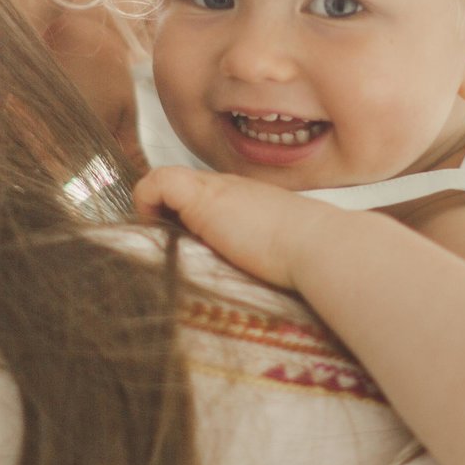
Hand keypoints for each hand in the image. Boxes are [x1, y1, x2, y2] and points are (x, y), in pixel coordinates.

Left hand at [133, 166, 336, 289]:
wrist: (318, 246)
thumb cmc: (305, 258)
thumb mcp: (273, 250)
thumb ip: (252, 252)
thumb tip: (239, 281)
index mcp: (245, 199)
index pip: (202, 197)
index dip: (184, 217)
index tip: (182, 247)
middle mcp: (227, 186)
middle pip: (180, 189)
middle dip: (166, 217)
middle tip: (167, 250)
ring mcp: (213, 187)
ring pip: (164, 183)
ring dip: (155, 213)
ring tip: (161, 245)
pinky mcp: (199, 196)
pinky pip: (155, 183)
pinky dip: (146, 203)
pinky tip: (158, 232)